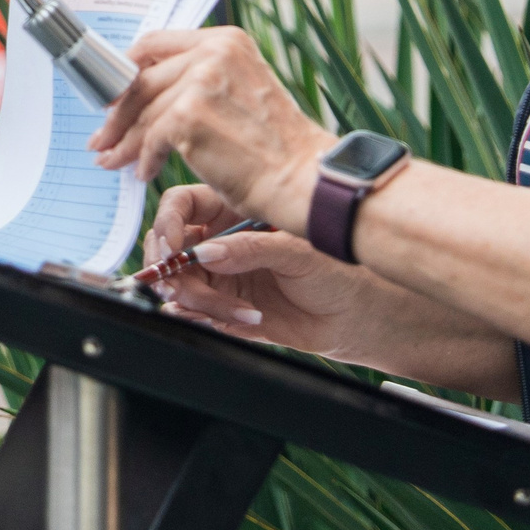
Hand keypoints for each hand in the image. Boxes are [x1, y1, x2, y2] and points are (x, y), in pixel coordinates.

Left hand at [88, 26, 332, 228]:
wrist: (301, 178)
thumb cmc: (275, 146)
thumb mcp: (240, 92)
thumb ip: (200, 82)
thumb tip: (144, 97)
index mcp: (226, 40)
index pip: (157, 43)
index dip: (128, 71)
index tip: (113, 96)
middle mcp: (213, 52)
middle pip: (143, 81)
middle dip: (118, 114)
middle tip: (102, 138)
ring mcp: (200, 81)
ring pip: (144, 113)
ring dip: (125, 142)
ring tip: (112, 160)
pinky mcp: (189, 115)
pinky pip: (151, 139)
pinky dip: (144, 159)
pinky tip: (145, 173)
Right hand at [149, 182, 521, 390]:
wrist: (361, 313)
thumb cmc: (339, 267)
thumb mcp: (296, 249)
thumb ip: (249, 249)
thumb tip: (204, 252)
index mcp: (233, 211)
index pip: (180, 207)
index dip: (168, 225)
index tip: (174, 248)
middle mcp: (222, 242)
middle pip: (170, 249)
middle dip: (173, 270)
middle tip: (186, 286)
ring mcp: (223, 277)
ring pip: (179, 287)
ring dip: (197, 301)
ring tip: (234, 311)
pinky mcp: (229, 312)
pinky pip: (197, 317)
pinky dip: (206, 321)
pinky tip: (238, 321)